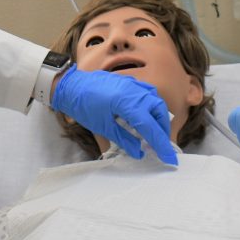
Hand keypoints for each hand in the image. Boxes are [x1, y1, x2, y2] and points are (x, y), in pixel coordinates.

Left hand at [51, 64, 175, 164]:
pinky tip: (147, 115)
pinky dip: (151, 105)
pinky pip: (147, 92)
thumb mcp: (104, 128)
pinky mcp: (129, 81)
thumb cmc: (84, 107)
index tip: (169, 158)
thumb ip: (124, 140)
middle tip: (161, 146)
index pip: (150, 127)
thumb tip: (139, 152)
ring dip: (159, 117)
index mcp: (127, 104)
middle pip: (159, 111)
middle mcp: (134, 91)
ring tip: (154, 132)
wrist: (71, 86)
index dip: (161, 144)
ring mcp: (132, 83)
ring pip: (155, 100)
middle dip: (163, 130)